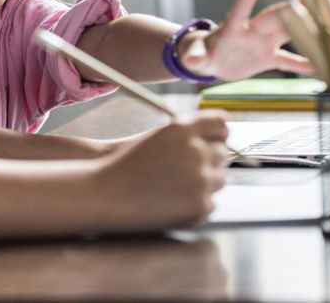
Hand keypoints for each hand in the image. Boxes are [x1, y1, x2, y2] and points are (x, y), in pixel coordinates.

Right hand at [98, 111, 228, 228]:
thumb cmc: (127, 163)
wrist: (107, 194)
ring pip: (220, 179)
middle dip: (210, 160)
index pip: (220, 124)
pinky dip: (197, 204)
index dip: (219, 133)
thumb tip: (215, 139)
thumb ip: (187, 133)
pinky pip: (211, 203)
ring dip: (206, 183)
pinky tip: (174, 202)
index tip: (215, 140)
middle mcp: (196, 151)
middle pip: (223, 153)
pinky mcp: (200, 205)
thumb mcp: (157, 137)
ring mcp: (201, 180)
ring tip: (177, 187)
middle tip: (188, 170)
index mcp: (184, 129)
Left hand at [181, 0, 313, 79]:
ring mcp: (262, 43)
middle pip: (271, 18)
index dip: (244, 2)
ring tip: (325, 20)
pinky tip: (321, 64)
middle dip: (287, 10)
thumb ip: (195, 58)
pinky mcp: (268, 57)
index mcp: (233, 29)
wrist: (213, 60)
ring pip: (286, 32)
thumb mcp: (197, 57)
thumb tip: (189, 60)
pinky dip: (302, 64)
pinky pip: (288, 61)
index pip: (239, 13)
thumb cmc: (203, 53)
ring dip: (303, 27)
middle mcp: (252, 31)